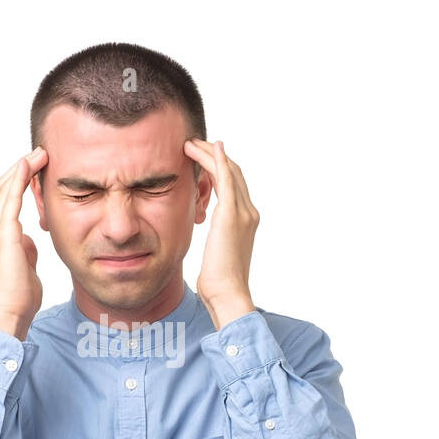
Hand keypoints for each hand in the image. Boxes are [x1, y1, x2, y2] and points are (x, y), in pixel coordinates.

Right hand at [0, 147, 46, 339]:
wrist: (9, 312)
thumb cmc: (18, 297)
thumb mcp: (26, 266)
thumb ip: (25, 250)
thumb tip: (29, 240)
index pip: (5, 200)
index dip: (19, 181)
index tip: (36, 167)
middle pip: (2, 188)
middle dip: (21, 168)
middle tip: (40, 153)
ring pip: (5, 188)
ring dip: (22, 168)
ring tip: (40, 153)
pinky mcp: (4, 233)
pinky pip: (11, 198)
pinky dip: (19, 179)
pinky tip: (29, 165)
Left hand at [183, 138, 258, 328]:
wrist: (228, 293)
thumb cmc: (219, 283)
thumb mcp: (217, 255)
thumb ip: (217, 241)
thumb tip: (210, 243)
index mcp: (247, 221)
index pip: (234, 186)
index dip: (220, 168)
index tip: (202, 158)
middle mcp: (249, 213)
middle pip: (234, 173)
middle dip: (214, 155)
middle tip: (193, 144)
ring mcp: (243, 212)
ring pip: (228, 171)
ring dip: (209, 154)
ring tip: (189, 144)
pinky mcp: (231, 214)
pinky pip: (225, 179)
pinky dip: (218, 160)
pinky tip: (209, 147)